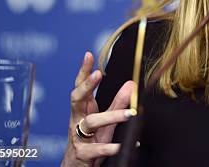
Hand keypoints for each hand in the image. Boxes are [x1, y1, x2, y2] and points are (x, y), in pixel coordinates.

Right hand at [61, 52, 136, 166]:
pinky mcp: (82, 154)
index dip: (83, 70)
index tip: (88, 55)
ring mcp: (77, 137)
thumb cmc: (90, 141)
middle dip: (86, 85)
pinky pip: (94, 149)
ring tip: (129, 114)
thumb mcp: (105, 120)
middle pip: (76, 99)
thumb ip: (117, 102)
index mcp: (82, 110)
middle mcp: (77, 120)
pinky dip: (108, 147)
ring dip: (110, 116)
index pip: (81, 86)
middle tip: (97, 74)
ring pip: (90, 122)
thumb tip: (131, 84)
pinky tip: (120, 145)